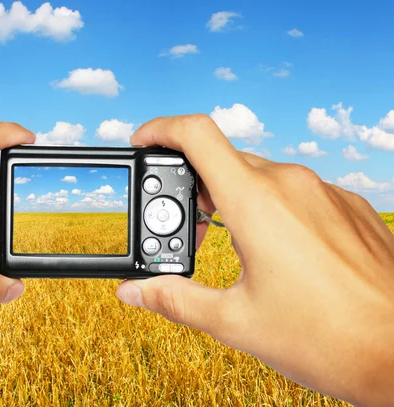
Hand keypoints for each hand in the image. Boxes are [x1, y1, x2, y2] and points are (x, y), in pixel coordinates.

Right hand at [116, 114, 393, 406]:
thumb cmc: (326, 338)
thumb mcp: (235, 321)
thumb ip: (175, 299)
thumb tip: (133, 292)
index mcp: (255, 203)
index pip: (197, 135)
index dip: (161, 129)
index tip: (143, 141)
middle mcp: (291, 184)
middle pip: (225, 161)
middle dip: (197, 188)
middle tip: (193, 230)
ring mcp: (325, 192)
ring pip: (262, 176)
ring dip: (237, 201)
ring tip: (238, 249)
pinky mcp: (348, 206)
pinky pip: (298, 192)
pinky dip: (274, 209)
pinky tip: (282, 253)